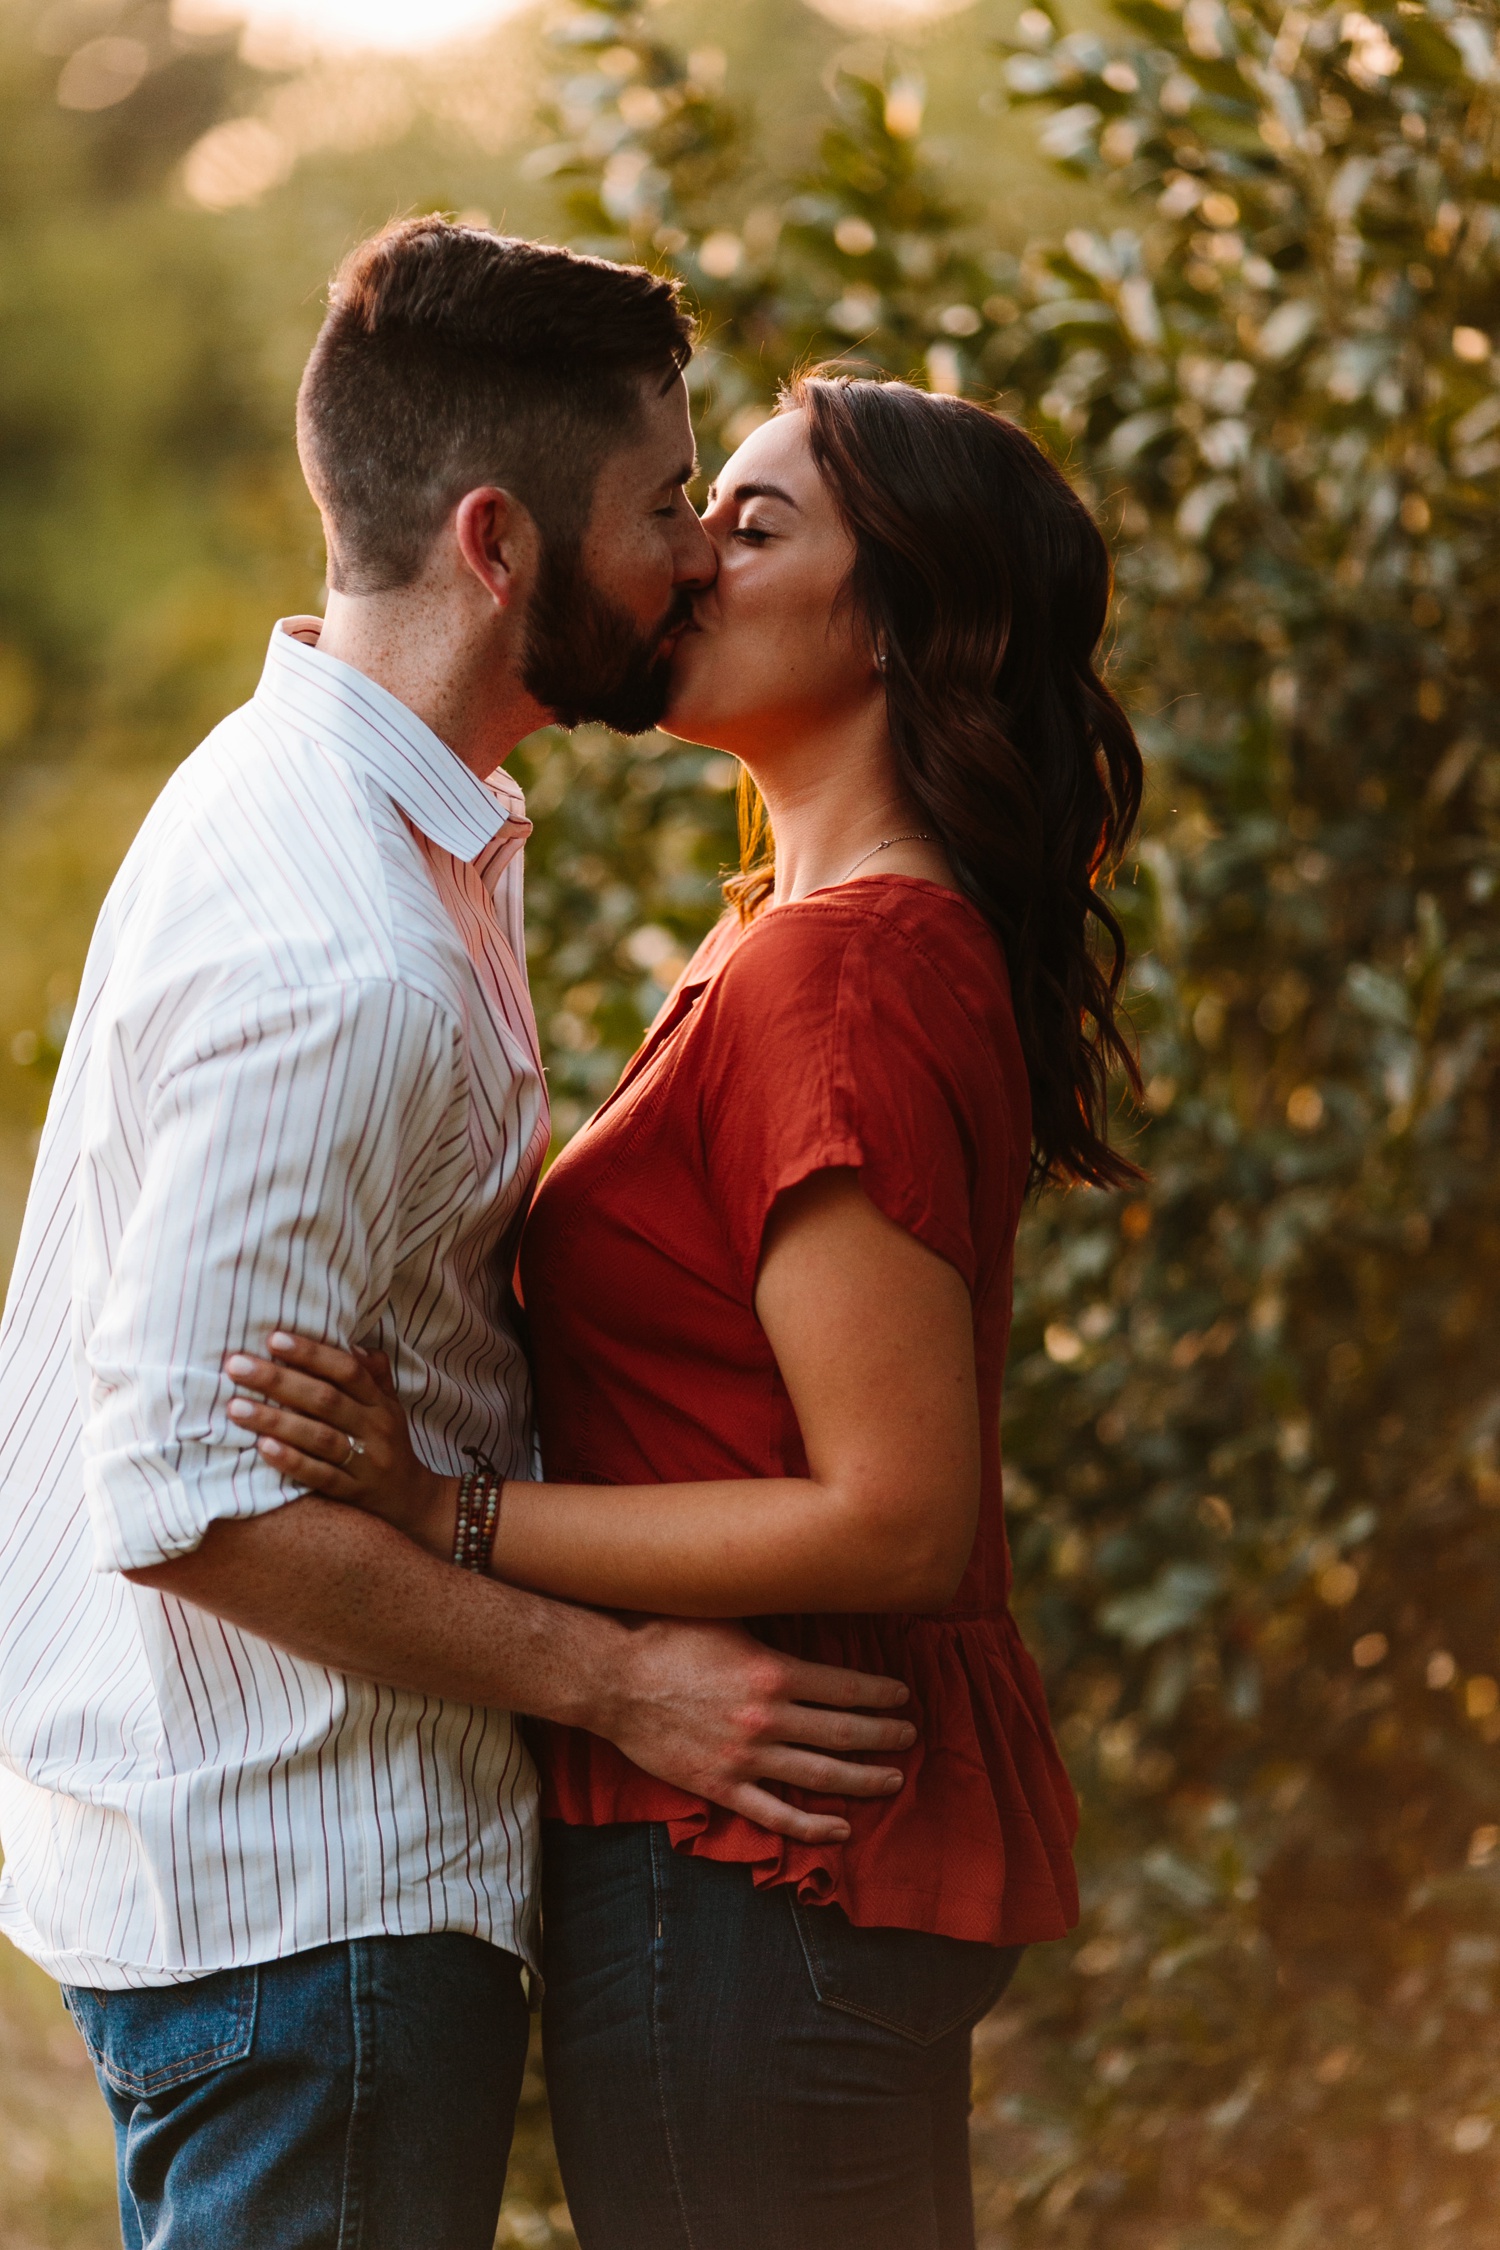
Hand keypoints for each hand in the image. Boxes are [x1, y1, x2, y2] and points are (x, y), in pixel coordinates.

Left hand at [225, 1334, 453, 1555]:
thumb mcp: (389, 1406)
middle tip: (236, 1367)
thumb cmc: (388, 1444)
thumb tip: (353, 1344)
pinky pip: (320, 1476)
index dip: (311, 1353)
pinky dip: (291, 1461)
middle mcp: (374, 1429)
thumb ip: (373, 1375)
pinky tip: (262, 1448)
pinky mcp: (352, 1493)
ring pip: (319, 1437)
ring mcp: (364, 1462)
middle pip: (325, 1400)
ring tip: (235, 1408)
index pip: (347, 1371)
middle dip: (279, 1381)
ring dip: (276, 1420)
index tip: (273, 1339)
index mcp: (379, 1404)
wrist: (410, 1500)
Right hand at [592, 1615, 915, 1844]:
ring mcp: (746, 1756)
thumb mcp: (726, 1614)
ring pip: (820, 1774)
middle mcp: (768, 1718)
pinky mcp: (721, 1785)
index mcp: (774, 1672)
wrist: (613, 1678)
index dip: (881, 1694)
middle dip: (884, 1736)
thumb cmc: (666, 1637)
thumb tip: (802, 1600)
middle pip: (844, 1732)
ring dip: (863, 1779)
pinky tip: (840, 1829)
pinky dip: (811, 1826)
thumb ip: (768, 1622)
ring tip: (893, 1779)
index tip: (902, 1696)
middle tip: (910, 1738)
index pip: (846, 1687)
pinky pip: (775, 1814)